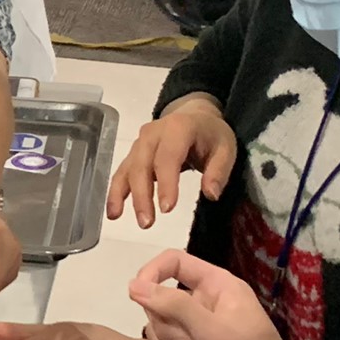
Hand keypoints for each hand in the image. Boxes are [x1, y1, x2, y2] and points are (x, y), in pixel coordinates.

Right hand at [107, 93, 234, 229]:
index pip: (168, 157)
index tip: (167, 209)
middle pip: (142, 165)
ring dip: (123, 195)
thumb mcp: (225, 149)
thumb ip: (218, 171)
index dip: (166, 183)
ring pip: (128, 169)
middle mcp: (153, 133)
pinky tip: (113, 212)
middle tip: (147, 223)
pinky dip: (115, 192)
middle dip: (142, 195)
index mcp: (178, 128)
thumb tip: (211, 195)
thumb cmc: (211, 135)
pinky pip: (121, 173)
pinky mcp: (133, 154)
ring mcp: (139, 143)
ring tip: (120, 218)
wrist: (195, 116)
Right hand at [127, 251, 300, 339]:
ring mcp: (199, 330)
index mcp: (217, 285)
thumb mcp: (210, 330)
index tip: (137, 297)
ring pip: (161, 330)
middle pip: (161, 301)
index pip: (174, 261)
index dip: (151, 274)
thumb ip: (172, 304)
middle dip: (170, 330)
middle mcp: (206, 303)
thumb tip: (133, 285)